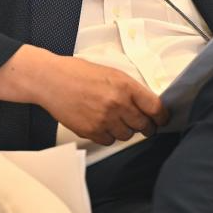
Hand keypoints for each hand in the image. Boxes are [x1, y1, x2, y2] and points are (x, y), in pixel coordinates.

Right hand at [38, 56, 169, 144]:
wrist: (51, 80)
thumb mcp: (110, 72)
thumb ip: (129, 88)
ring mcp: (104, 119)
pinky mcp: (91, 131)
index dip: (162, 117)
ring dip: (124, 130)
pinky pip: (109, 141)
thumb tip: (145, 103)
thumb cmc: (76, 73)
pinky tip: (100, 123)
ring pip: (126, 136)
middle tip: (143, 125)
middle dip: (146, 126)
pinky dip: (107, 135)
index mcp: (125, 86)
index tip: (162, 120)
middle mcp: (117, 104)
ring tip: (114, 119)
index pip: (155, 108)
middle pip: (144, 126)